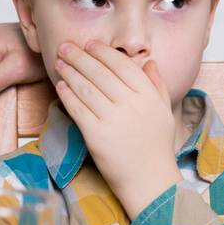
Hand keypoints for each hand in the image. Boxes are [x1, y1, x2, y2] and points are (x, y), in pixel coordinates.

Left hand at [54, 41, 181, 218]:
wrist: (149, 180)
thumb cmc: (156, 146)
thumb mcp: (163, 112)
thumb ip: (158, 85)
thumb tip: (149, 62)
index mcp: (149, 96)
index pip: (123, 66)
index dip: (104, 52)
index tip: (90, 44)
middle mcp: (133, 105)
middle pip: (101, 73)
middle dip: (80, 57)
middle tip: (66, 47)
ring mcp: (114, 119)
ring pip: (86, 88)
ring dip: (70, 72)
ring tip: (60, 62)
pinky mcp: (97, 135)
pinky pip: (78, 108)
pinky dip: (67, 94)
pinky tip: (61, 85)